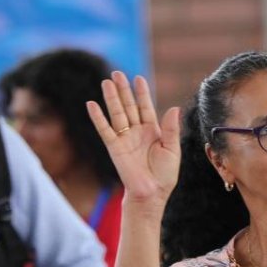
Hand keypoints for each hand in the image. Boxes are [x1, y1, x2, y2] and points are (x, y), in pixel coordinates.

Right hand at [86, 71, 181, 206]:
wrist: (151, 193)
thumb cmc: (165, 175)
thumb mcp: (172, 149)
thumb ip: (171, 129)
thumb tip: (174, 108)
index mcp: (153, 131)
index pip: (145, 107)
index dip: (141, 93)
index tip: (138, 78)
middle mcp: (137, 132)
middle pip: (129, 106)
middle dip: (124, 90)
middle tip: (117, 73)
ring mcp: (125, 138)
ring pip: (117, 114)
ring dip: (111, 98)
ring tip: (106, 82)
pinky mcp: (114, 147)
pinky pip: (105, 129)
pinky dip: (98, 117)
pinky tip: (92, 104)